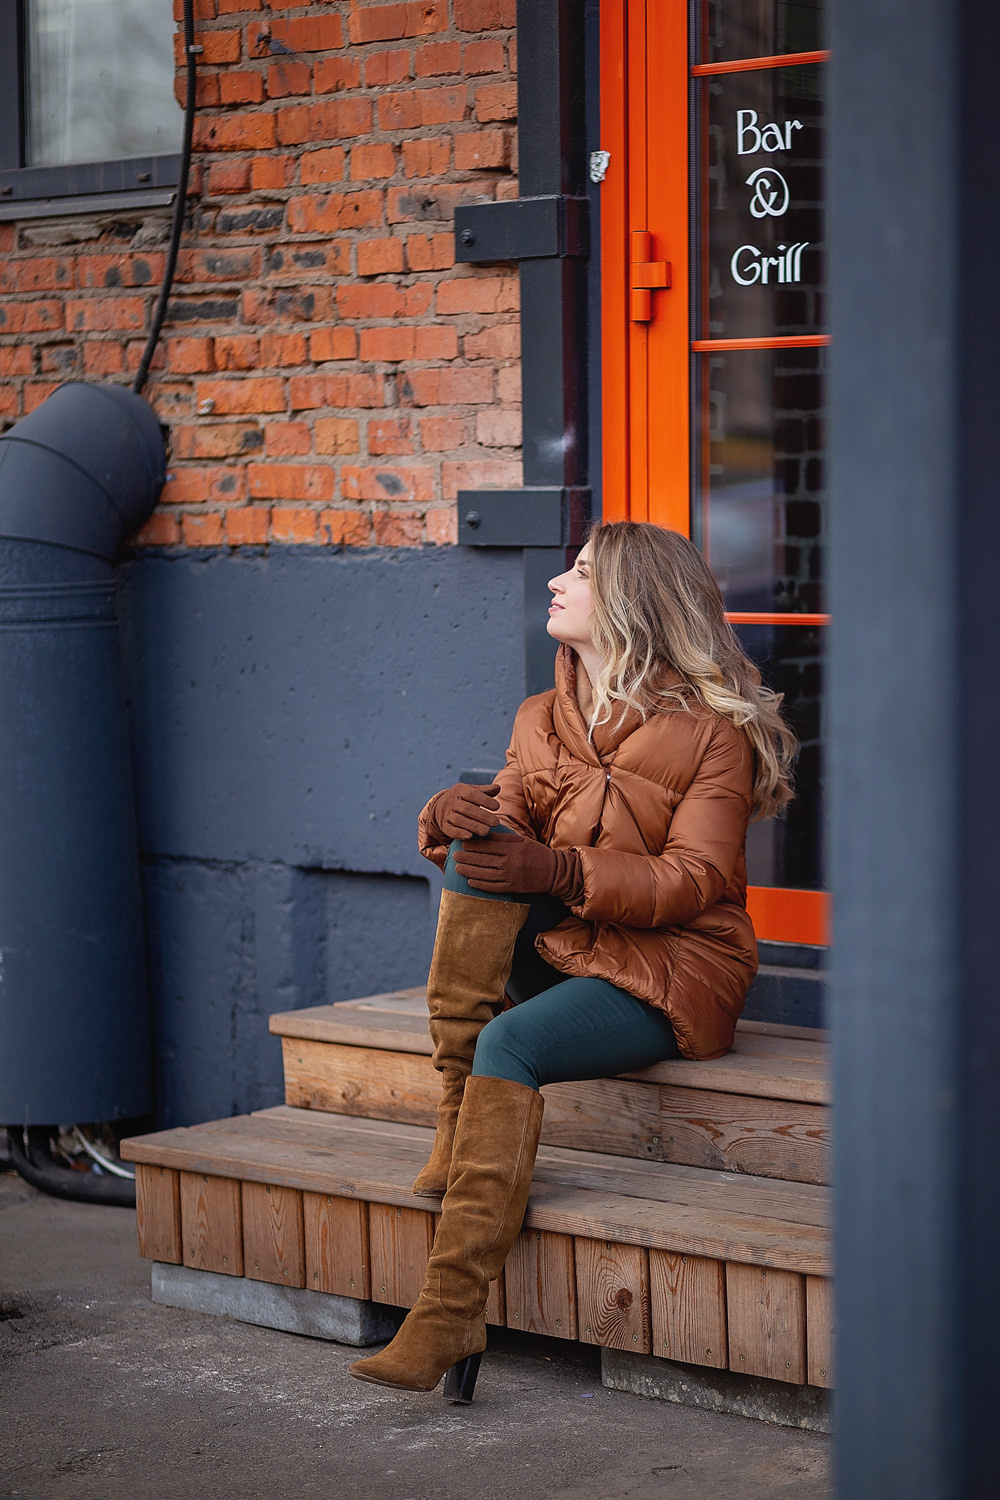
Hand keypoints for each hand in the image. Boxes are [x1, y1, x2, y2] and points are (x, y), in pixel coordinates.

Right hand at [428, 781, 501, 839]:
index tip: (497, 806)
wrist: (442, 808)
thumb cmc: (464, 799)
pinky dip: (460, 833)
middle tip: (496, 822)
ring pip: (459, 820)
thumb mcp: (472, 791)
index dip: (485, 800)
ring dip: (474, 826)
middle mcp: (451, 802)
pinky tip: (470, 836)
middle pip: (467, 808)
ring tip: (487, 831)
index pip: (472, 794)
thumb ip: (485, 791)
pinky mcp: (445, 826)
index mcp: (459, 790)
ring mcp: (447, 814)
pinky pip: (451, 830)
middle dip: (482, 816)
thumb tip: (498, 788)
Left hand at [455, 829, 578, 897]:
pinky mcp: (513, 888)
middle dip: (467, 858)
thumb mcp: (522, 840)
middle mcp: (510, 862)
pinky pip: (493, 887)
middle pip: (484, 860)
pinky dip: (481, 885)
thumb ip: (503, 837)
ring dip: (469, 872)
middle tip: (455, 856)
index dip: (473, 845)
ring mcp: (511, 876)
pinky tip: (470, 883)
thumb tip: (485, 833)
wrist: (553, 872)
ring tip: (458, 869)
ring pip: (485, 874)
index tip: (462, 843)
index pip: (488, 846)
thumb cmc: (536, 853)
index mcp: (512, 848)